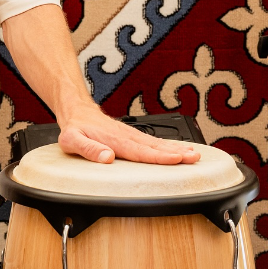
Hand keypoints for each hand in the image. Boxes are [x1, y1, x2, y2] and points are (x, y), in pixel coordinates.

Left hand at [58, 106, 200, 164]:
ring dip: (175, 149)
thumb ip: (89, 149)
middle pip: (154, 146)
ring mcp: (130, 134)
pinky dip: (167, 146)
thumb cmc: (74, 128)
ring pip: (156, 143)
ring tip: (194, 155)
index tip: (177, 159)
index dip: (159, 156)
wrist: (76, 110)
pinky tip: (178, 150)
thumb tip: (108, 157)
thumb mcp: (72, 140)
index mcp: (114, 140)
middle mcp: (126, 136)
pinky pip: (152, 141)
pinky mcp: (131, 135)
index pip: (140, 151)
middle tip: (195, 158)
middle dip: (176, 153)